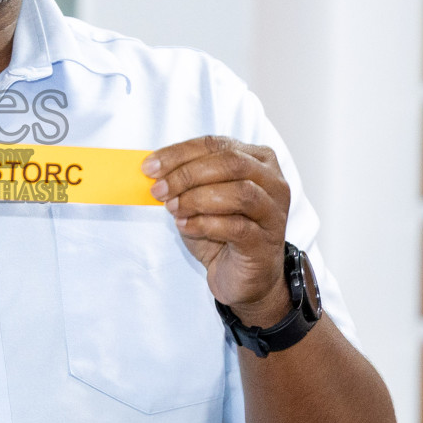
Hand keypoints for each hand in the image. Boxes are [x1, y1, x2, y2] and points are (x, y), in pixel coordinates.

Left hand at [142, 136, 290, 326]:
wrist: (244, 278)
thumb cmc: (222, 232)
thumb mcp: (199, 198)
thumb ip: (183, 180)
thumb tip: (153, 170)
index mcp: (257, 160)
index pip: (216, 144)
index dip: (179, 153)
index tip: (149, 167)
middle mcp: (272, 182)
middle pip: (231, 163)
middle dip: (188, 174)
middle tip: (159, 189)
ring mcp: (273, 212)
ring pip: (239, 192)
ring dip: (197, 199)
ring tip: (173, 209)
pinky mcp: (266, 242)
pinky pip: (236, 227)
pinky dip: (204, 224)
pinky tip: (185, 227)